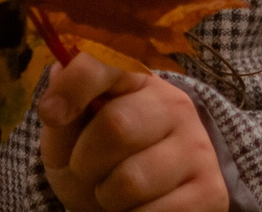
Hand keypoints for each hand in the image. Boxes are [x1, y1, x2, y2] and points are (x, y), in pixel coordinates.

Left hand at [36, 53, 227, 211]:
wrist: (137, 205)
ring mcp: (196, 146)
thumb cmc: (98, 163)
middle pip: (116, 125)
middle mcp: (173, 104)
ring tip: (112, 193)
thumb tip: (60, 69)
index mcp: (135, 80)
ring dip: (107, 196)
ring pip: (131, 179)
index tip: (51, 113)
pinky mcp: (210, 190)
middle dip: (85, 160)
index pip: (106, 64)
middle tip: (85, 171)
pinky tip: (136, 209)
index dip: (74, 86)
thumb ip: (63, 112)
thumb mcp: (69, 139)